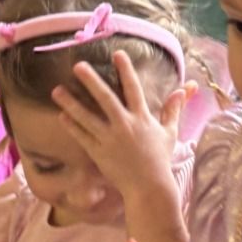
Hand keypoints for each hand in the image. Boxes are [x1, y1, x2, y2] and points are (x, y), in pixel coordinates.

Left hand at [52, 55, 183, 209]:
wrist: (149, 187)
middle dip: (91, 81)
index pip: (133, 88)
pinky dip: (72, 126)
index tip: (117, 54)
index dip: (125, 70)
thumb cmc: (160, 159)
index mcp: (142, 118)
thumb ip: (174, 109)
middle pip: (105, 98)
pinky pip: (82, 137)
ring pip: (86, 117)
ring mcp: (109, 139)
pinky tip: (61, 115)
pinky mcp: (99, 153)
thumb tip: (185, 88)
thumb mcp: (169, 132)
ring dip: (71, 103)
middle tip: (78, 66)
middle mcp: (124, 125)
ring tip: (57, 90)